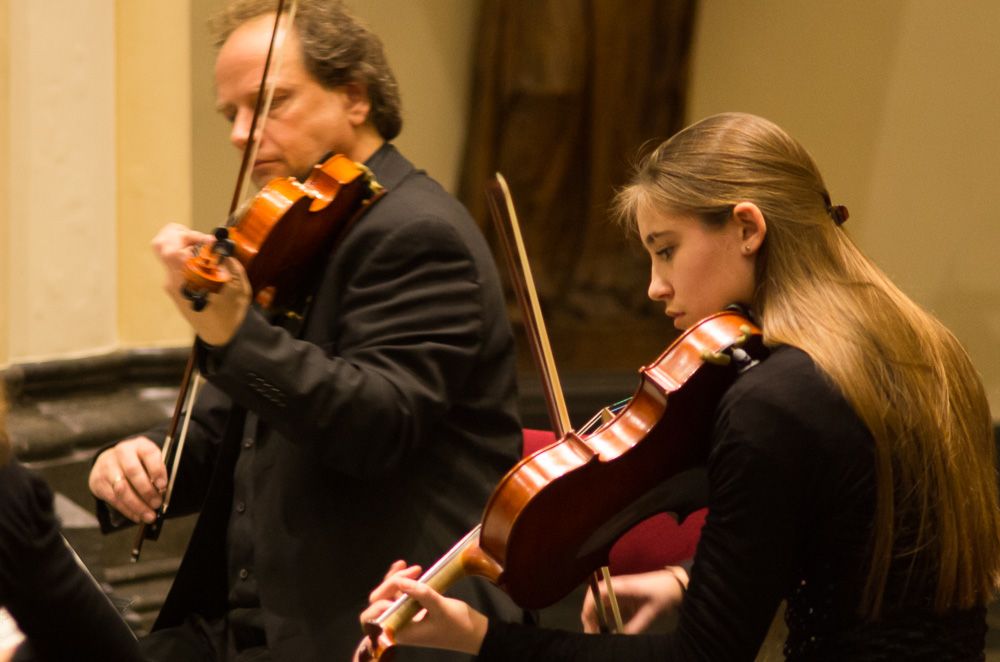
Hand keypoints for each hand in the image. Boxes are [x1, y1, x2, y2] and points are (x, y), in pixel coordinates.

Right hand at [88, 436, 166, 523]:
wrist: (111, 459)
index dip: (157, 470)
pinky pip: (114, 499)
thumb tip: (164, 494)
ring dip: (137, 505)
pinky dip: (128, 510)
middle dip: (146, 491)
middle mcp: (122, 453)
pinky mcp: (98, 482)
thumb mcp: (150, 460)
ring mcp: (107, 467)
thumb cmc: (138, 462)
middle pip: (133, 471)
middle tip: (157, 504)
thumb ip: (157, 472)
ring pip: (122, 488)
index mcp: (140, 445)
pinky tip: (138, 516)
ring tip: (149, 516)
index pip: (149, 454)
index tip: (163, 486)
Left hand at [152, 223, 250, 345]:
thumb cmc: (232, 311)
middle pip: (162, 244)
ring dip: (186, 247)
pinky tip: (206, 267)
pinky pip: (176, 265)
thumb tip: (216, 242)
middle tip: (202, 242)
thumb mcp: (236, 282)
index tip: (210, 243)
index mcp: (185, 277)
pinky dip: (189, 259)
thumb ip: (224, 259)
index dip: (189, 235)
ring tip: (208, 255)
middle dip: (181, 235)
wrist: (223, 335)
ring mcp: (171, 285)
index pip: (170, 244)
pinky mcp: (175, 289)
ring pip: (169, 253)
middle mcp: (172, 280)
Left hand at [358, 560, 488, 656]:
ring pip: (388, 596)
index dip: (380, 601)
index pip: (374, 617)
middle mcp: (397, 625)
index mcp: (400, 632)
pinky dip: (402, 581)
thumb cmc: (458, 626)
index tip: (401, 586)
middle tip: (412, 570)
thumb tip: (401, 581)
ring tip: (415, 568)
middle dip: (390, 584)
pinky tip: (409, 568)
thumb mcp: (441, 608)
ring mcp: (404, 617)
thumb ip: (421, 594)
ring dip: (397, 579)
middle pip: (379, 603)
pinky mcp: (412, 610)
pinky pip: (399, 594)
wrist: (474, 632)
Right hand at [581, 567, 686, 633]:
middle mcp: (618, 586)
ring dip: (597, 616)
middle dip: (590, 614)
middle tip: (591, 633)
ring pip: (601, 602)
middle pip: (596, 597)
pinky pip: (611, 605)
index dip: (589, 605)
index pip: (597, 591)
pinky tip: (608, 628)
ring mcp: (621, 590)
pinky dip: (606, 616)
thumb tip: (620, 638)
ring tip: (596, 633)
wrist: (677, 583)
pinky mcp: (626, 596)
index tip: (587, 621)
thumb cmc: (664, 593)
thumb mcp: (651, 612)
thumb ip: (636, 626)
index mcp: (622, 586)